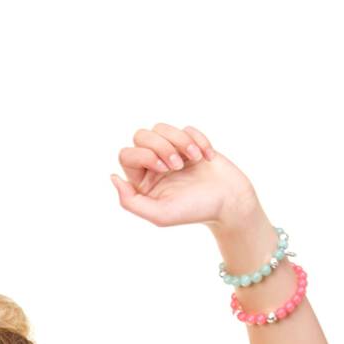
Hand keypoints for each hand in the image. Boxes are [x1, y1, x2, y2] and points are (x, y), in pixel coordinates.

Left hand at [110, 122, 258, 228]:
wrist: (229, 202)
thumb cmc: (194, 211)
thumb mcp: (159, 215)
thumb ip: (130, 201)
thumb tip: (113, 178)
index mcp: (142, 182)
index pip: (126, 154)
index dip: (144, 155)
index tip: (164, 169)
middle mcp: (153, 165)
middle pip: (141, 135)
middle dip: (160, 146)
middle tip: (177, 165)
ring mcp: (172, 152)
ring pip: (161, 128)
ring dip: (180, 141)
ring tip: (194, 159)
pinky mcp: (191, 143)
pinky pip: (186, 128)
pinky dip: (197, 140)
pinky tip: (207, 158)